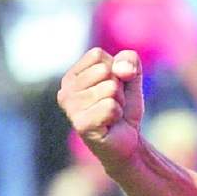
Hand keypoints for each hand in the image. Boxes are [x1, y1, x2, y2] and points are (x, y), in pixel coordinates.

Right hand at [57, 48, 144, 170]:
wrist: (128, 140)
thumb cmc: (124, 106)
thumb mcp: (130, 76)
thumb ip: (129, 59)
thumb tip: (122, 70)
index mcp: (72, 77)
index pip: (97, 55)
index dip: (115, 69)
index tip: (113, 87)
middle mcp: (65, 92)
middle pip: (104, 71)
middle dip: (118, 87)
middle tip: (113, 103)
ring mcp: (71, 109)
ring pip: (110, 88)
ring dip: (119, 102)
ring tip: (111, 114)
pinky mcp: (81, 124)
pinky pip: (110, 106)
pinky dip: (117, 114)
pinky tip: (110, 124)